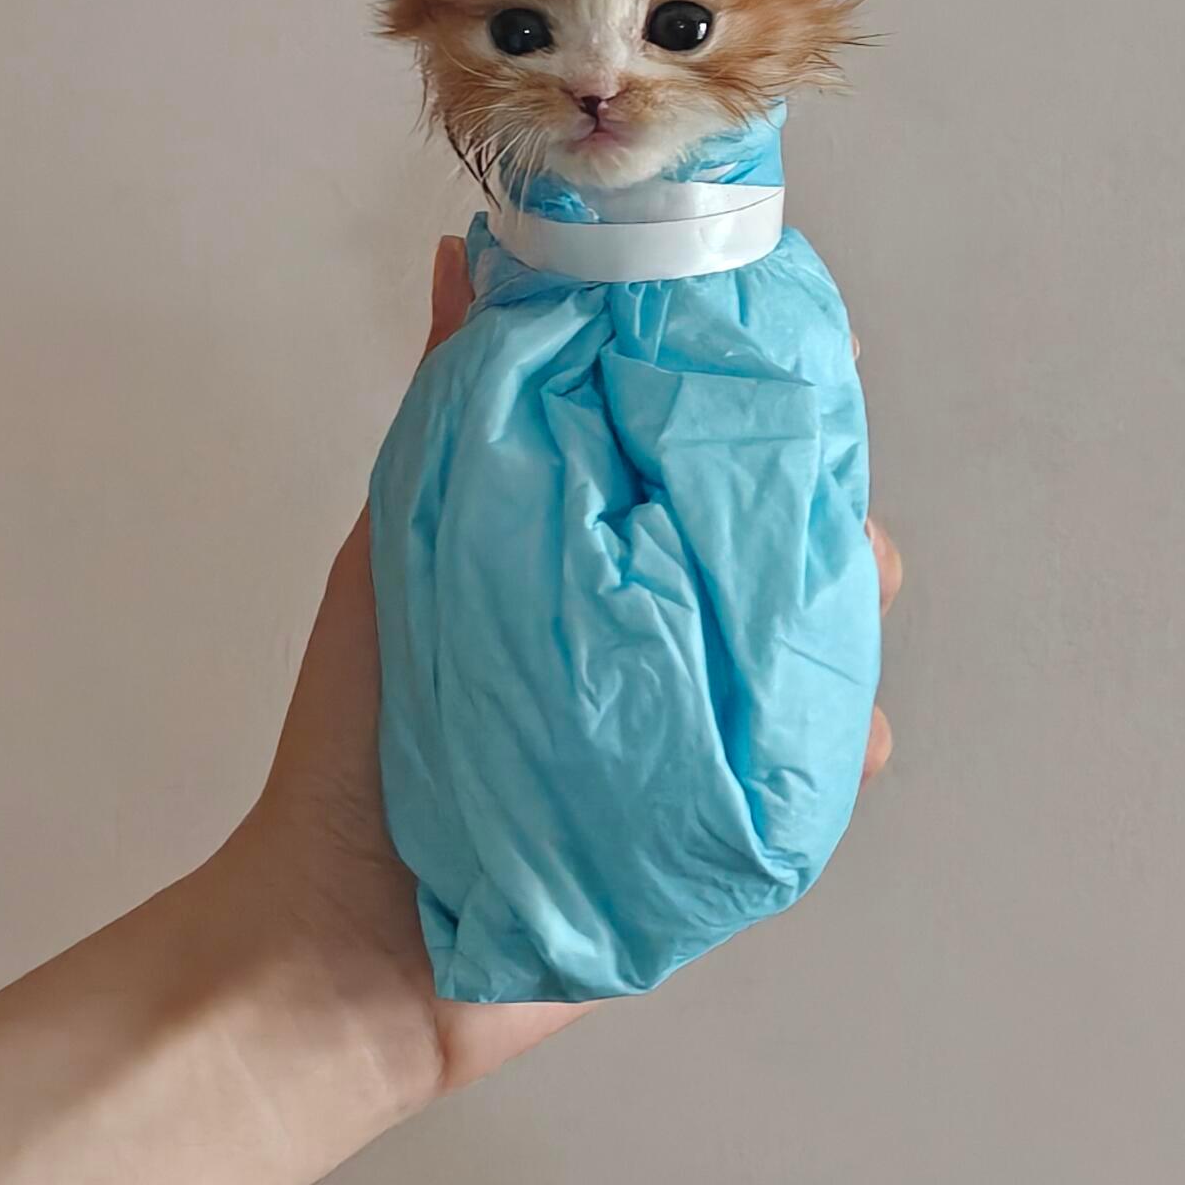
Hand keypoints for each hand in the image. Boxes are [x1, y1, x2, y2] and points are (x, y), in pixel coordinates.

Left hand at [211, 238, 901, 1106]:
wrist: (342, 936)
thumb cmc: (359, 734)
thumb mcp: (403, 537)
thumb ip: (455, 398)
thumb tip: (471, 248)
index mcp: (603, 545)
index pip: (713, 445)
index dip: (767, 395)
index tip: (792, 354)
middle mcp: (667, 625)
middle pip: (799, 537)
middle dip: (828, 506)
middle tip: (814, 500)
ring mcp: (701, 724)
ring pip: (830, 643)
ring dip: (843, 616)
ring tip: (821, 608)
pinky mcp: (719, 818)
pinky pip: (820, 766)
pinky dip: (839, 740)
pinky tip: (827, 729)